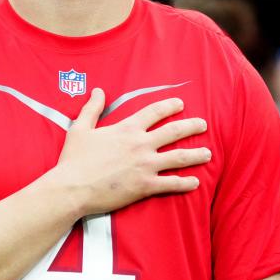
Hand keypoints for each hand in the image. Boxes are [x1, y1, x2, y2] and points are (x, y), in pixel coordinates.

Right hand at [48, 88, 208, 216]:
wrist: (72, 188)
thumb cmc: (73, 160)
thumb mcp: (80, 128)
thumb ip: (92, 108)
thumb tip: (97, 91)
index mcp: (126, 129)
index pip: (154, 112)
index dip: (169, 106)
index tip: (180, 104)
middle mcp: (140, 145)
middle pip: (173, 132)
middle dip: (191, 126)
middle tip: (203, 124)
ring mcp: (145, 166)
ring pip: (178, 158)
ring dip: (196, 154)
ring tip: (208, 153)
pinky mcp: (145, 186)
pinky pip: (171, 184)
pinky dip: (185, 183)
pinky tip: (195, 182)